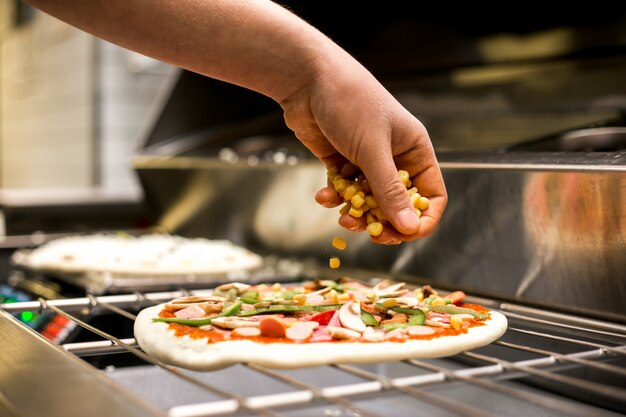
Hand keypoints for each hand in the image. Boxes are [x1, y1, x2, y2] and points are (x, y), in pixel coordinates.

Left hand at [280, 51, 446, 243]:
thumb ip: (389, 190)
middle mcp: (394, 156)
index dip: (423, 218)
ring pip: (369, 200)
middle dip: (384, 219)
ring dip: (357, 211)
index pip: (431, 194)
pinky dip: (336, 196)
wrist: (308, 79)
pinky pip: (345, 189)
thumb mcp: (373, 150)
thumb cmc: (350, 103)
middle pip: (398, 203)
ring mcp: (367, 159)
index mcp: (414, 149)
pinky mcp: (342, 160)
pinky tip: (324, 196)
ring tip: (343, 216)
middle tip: (371, 233)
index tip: (405, 234)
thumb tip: (409, 227)